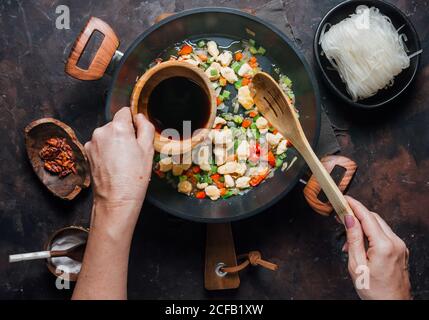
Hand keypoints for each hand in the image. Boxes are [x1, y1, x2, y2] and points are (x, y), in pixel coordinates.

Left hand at [84, 107, 154, 230]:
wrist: (116, 199)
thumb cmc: (134, 177)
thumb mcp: (148, 149)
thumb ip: (145, 127)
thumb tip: (139, 117)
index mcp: (118, 128)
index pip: (125, 112)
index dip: (133, 122)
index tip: (137, 135)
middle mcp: (101, 132)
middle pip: (115, 125)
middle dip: (124, 134)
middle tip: (133, 152)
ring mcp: (92, 143)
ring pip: (107, 136)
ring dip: (114, 143)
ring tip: (123, 162)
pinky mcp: (87, 154)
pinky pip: (100, 146)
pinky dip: (106, 152)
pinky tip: (114, 165)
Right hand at [343, 196, 410, 299]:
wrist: (391, 305)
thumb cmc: (374, 290)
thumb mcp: (357, 264)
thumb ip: (353, 238)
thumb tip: (349, 219)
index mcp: (384, 245)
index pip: (367, 217)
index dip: (354, 205)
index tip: (343, 199)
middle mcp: (395, 243)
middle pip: (374, 218)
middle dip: (356, 216)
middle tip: (340, 216)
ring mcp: (400, 246)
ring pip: (379, 225)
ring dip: (362, 227)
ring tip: (348, 241)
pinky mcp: (400, 250)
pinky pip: (384, 235)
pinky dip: (370, 234)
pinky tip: (359, 245)